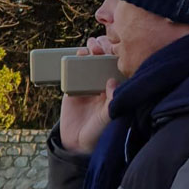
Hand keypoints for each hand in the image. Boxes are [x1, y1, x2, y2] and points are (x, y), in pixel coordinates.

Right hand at [59, 35, 117, 153]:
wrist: (76, 143)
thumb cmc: (98, 131)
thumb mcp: (107, 117)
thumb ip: (111, 101)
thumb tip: (112, 82)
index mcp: (113, 89)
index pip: (116, 68)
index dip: (116, 56)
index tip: (115, 47)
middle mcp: (101, 84)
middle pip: (102, 62)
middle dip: (102, 50)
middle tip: (99, 45)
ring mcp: (86, 85)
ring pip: (89, 64)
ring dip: (89, 52)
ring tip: (90, 46)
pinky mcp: (72, 89)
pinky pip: (73, 72)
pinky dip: (74, 61)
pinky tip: (78, 53)